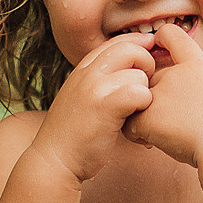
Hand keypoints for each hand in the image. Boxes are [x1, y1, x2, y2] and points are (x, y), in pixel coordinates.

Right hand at [28, 34, 155, 181]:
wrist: (54, 160)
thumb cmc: (74, 133)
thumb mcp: (82, 97)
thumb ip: (101, 80)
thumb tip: (132, 68)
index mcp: (83, 68)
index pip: (119, 42)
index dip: (139, 48)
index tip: (148, 64)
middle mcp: (88, 72)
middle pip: (132, 49)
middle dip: (147, 66)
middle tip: (144, 89)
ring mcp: (95, 87)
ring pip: (139, 74)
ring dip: (145, 94)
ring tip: (137, 112)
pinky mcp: (105, 106)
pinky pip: (140, 93)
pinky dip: (144, 108)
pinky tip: (136, 122)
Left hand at [124, 21, 202, 166]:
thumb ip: (200, 89)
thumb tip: (187, 102)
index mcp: (198, 67)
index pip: (174, 36)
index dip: (161, 37)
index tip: (157, 43)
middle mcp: (176, 74)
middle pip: (154, 80)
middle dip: (156, 98)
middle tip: (172, 122)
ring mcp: (160, 93)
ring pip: (138, 101)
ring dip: (145, 116)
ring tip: (162, 134)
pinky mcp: (147, 115)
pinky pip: (129, 123)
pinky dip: (137, 135)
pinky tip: (151, 143)